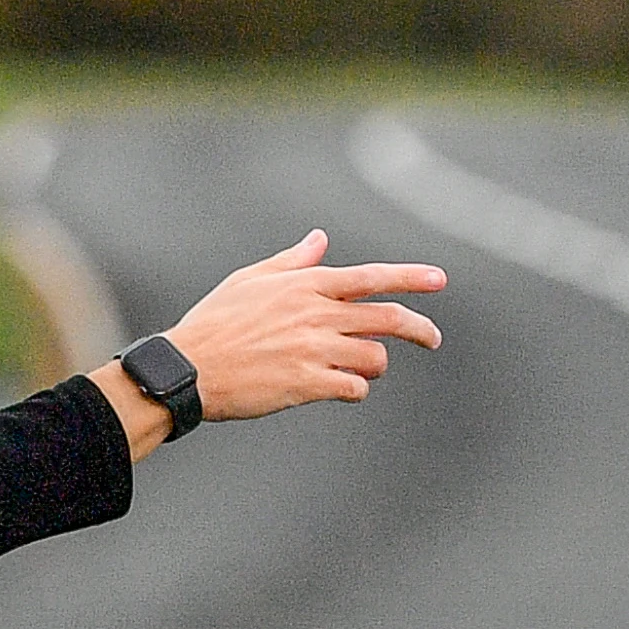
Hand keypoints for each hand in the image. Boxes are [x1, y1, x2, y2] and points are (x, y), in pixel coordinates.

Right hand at [97, 231, 446, 456]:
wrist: (188, 367)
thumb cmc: (216, 322)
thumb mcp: (251, 280)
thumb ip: (292, 261)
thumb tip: (320, 239)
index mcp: (306, 285)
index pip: (370, 277)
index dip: (410, 277)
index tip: (439, 280)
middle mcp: (316, 314)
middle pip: (387, 318)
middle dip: (420, 329)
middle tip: (433, 339)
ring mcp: (313, 349)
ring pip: (375, 357)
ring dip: (375, 365)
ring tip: (358, 369)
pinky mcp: (307, 384)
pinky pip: (354, 387)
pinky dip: (355, 389)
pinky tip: (340, 389)